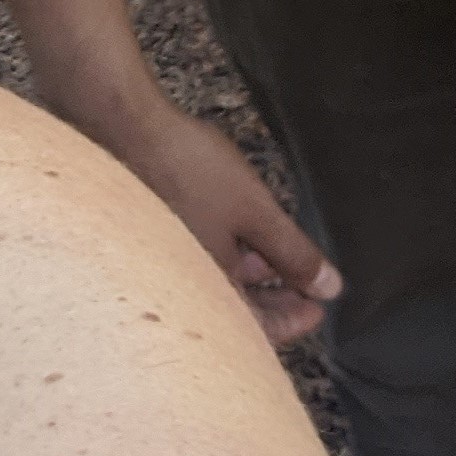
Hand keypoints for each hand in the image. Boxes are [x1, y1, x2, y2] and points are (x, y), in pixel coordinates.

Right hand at [115, 100, 341, 346]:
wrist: (125, 126)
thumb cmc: (190, 170)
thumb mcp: (256, 210)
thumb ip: (294, 253)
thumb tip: (331, 290)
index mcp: (209, 290)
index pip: (259, 330)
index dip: (295, 320)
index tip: (320, 305)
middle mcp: (182, 284)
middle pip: (236, 310)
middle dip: (276, 297)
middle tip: (307, 284)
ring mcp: (165, 260)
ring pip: (216, 282)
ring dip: (251, 274)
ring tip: (277, 253)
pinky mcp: (155, 235)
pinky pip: (198, 259)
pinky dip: (224, 254)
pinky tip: (235, 229)